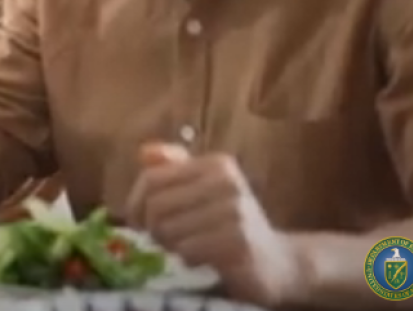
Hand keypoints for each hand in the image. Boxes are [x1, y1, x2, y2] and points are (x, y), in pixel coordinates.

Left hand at [126, 143, 300, 307]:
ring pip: (168, 231)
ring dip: (170, 246)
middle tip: (164, 239)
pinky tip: (202, 259)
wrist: (276, 260)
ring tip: (187, 248)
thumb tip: (145, 152)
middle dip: (152, 228)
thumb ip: (173, 168)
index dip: (136, 203)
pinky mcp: (238, 243)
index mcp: (216, 164)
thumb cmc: (230, 223)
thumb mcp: (203, 189)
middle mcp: (228, 183)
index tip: (139, 221)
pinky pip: (187, 250)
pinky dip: (186, 259)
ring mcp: (236, 212)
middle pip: (156, 206)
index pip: (152, 178)